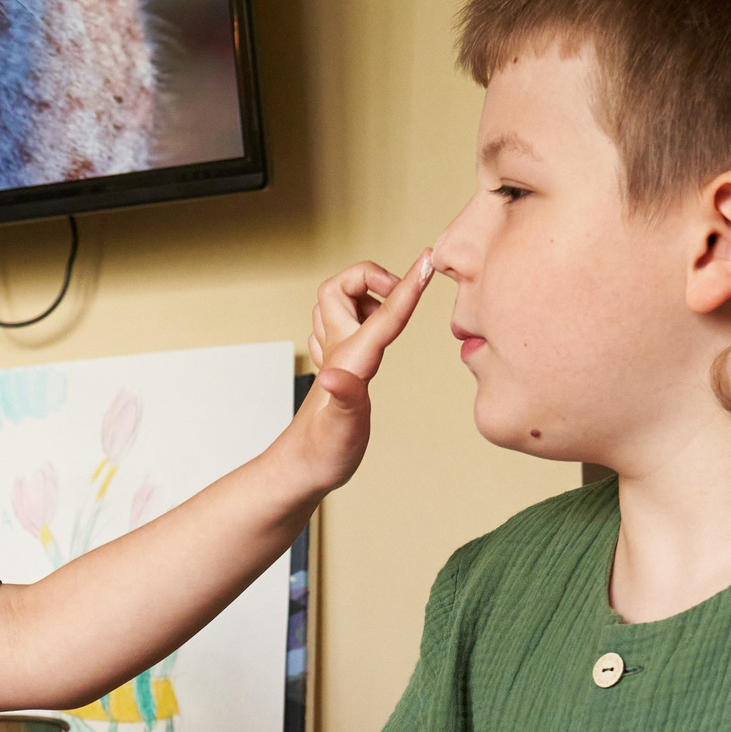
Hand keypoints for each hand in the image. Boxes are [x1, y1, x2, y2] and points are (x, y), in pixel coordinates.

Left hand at [281, 250, 437, 495]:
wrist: (301, 470)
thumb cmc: (322, 453)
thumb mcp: (340, 430)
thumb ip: (345, 399)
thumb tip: (335, 375)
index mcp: (348, 361)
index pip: (384, 316)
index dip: (408, 286)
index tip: (430, 261)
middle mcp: (338, 352)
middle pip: (339, 288)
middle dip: (369, 277)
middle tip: (397, 291)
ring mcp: (334, 357)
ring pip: (336, 303)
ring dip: (361, 293)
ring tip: (387, 308)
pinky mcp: (337, 367)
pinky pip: (340, 325)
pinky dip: (357, 315)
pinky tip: (369, 331)